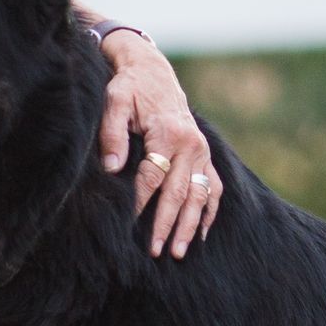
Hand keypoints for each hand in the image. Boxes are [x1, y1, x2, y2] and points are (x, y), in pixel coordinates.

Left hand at [97, 33, 221, 259]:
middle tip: (156, 251)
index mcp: (168, 132)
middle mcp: (191, 144)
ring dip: (190, 225)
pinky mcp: (205, 155)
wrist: (152, 72)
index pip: (152, 176)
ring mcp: (202, 151)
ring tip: (179, 252)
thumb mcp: (115, 101)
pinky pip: (214, 188)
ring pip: (200, 195)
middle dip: (168, 224)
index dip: (140, 203)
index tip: (128, 225)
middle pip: (179, 192)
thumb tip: (112, 167)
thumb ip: (112, 133)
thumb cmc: (129, 88)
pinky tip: (200, 234)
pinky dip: (209, 212)